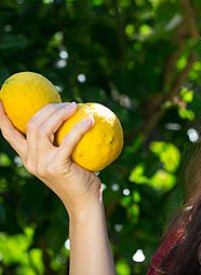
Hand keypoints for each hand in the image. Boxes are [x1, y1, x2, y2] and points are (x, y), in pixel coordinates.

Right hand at [0, 101, 101, 215]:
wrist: (85, 202)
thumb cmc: (80, 176)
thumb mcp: (65, 157)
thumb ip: (62, 140)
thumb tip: (76, 112)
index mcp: (29, 157)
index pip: (10, 134)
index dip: (3, 116)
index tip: (1, 99)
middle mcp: (30, 160)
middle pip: (31, 124)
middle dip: (48, 108)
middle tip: (67, 103)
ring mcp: (41, 165)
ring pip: (43, 129)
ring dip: (60, 113)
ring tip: (76, 106)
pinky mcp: (56, 167)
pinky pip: (68, 140)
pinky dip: (80, 127)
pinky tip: (91, 119)